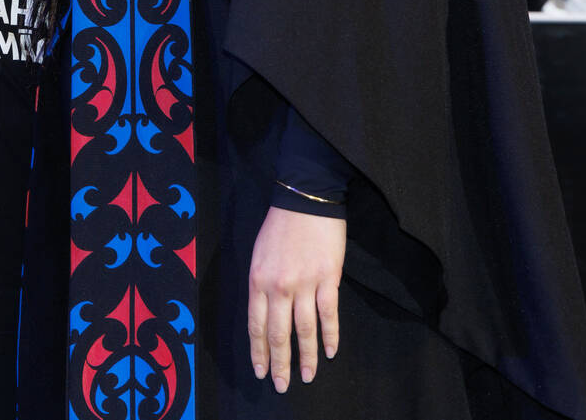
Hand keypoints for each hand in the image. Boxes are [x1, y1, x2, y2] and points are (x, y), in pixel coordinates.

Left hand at [247, 204, 344, 391]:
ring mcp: (304, 284)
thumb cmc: (280, 225)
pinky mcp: (328, 279)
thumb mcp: (258, 255)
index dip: (258, 351)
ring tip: (306, 377)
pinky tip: (330, 352)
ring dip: (305, 357)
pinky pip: (328, 315)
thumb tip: (265, 314)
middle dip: (279, 363)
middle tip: (281, 385)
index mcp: (257, 280)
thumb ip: (261, 285)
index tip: (261, 371)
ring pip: (304, 330)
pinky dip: (330, 336)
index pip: (255, 326)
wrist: (306, 199)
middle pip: (278, 334)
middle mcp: (278, 287)